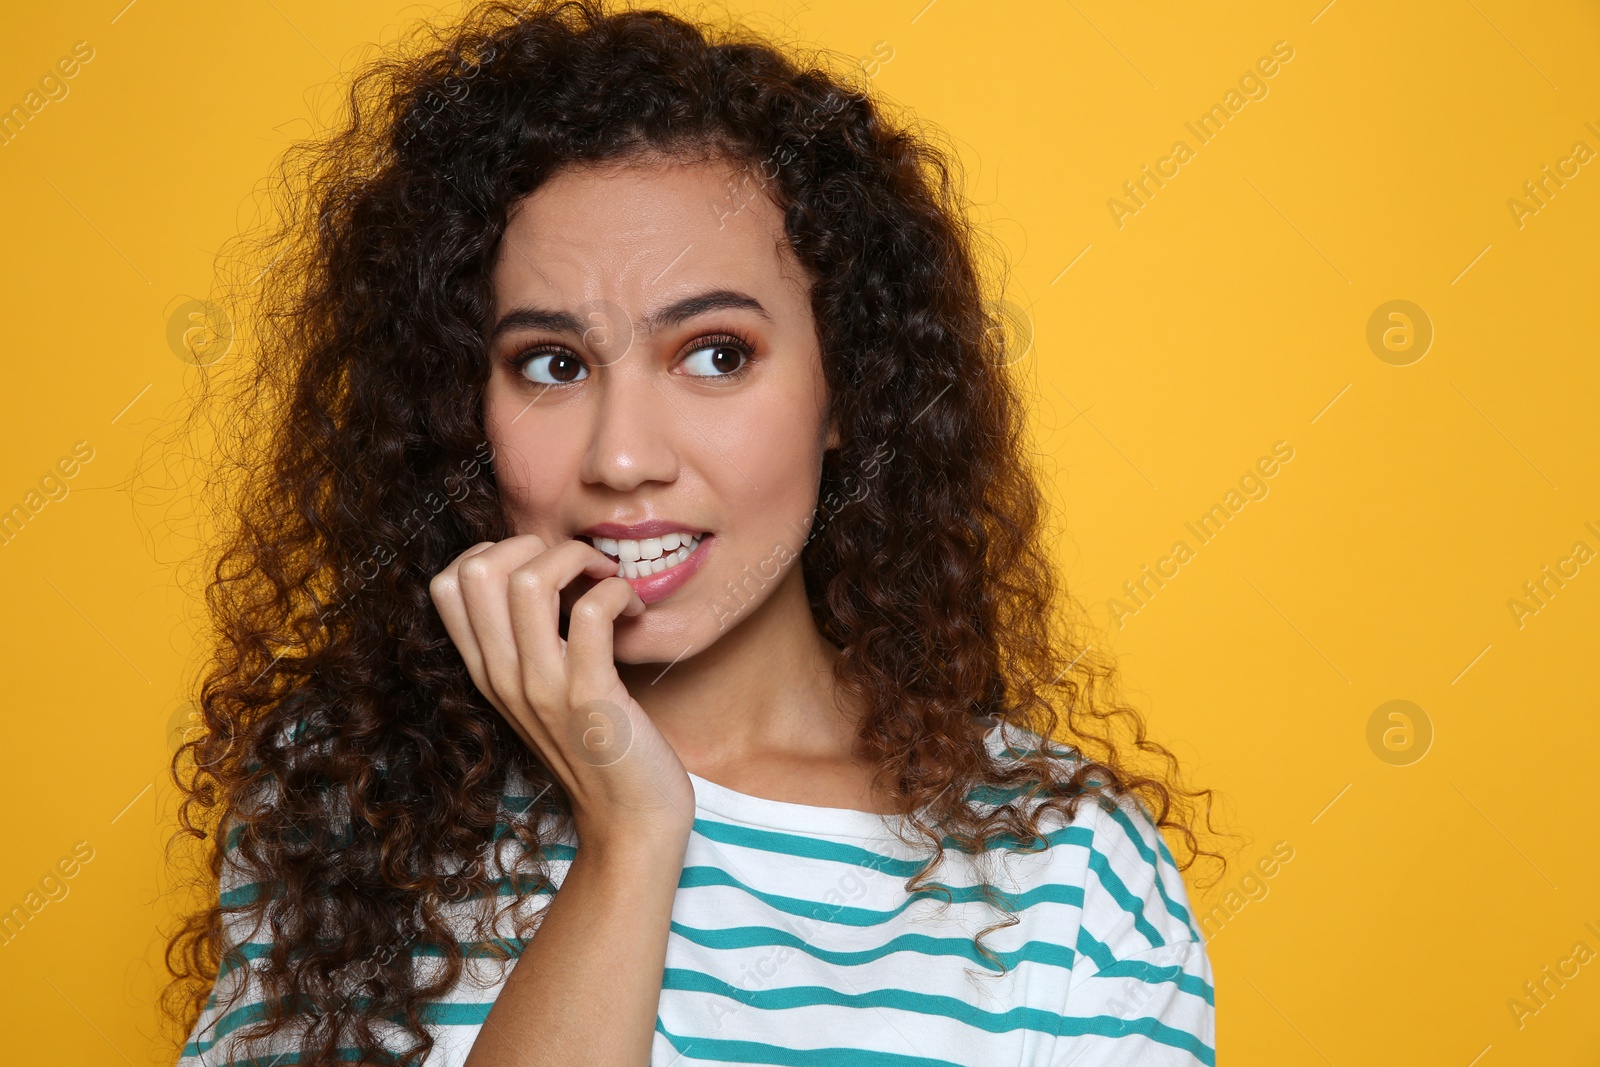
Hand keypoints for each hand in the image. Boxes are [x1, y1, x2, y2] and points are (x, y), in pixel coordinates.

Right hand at [429, 534, 695, 850]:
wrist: (631, 824)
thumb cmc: (600, 750)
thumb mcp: (545, 694)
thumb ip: (531, 644)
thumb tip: (545, 573)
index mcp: (488, 672)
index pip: (447, 584)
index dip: (496, 552)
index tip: (545, 567)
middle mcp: (503, 677)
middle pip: (474, 570)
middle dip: (533, 544)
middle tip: (579, 568)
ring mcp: (543, 689)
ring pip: (528, 582)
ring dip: (577, 561)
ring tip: (606, 581)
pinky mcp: (591, 698)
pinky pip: (591, 613)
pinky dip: (618, 593)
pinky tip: (634, 611)